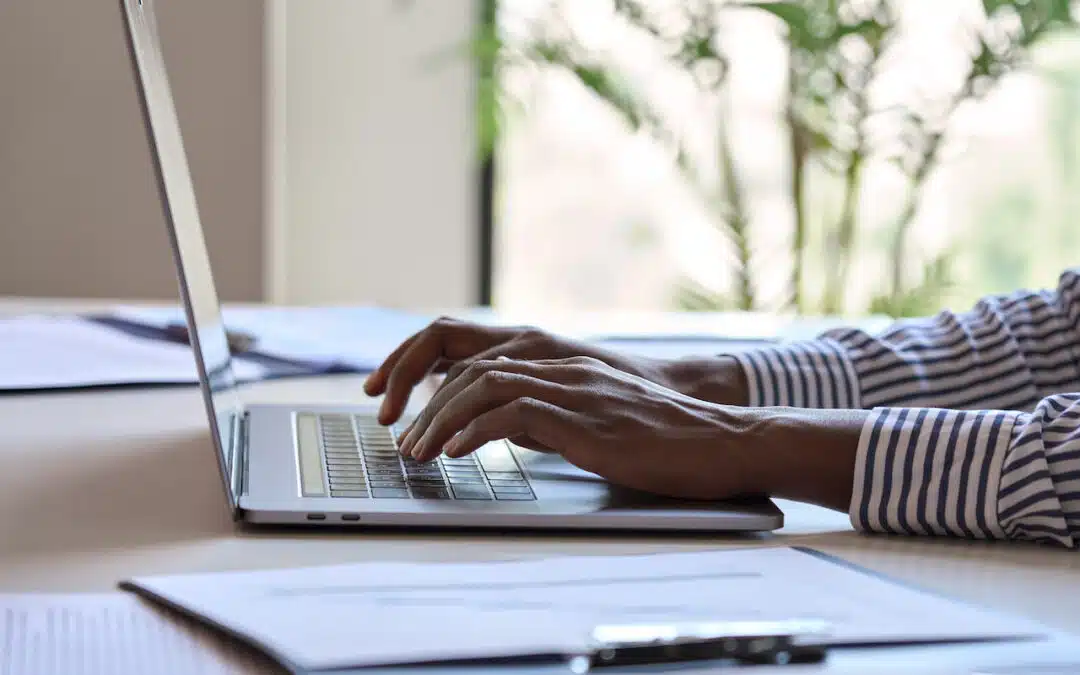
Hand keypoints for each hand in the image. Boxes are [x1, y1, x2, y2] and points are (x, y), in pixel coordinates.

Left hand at [364, 318, 749, 425]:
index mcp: (562, 366)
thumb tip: (503, 429)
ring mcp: (573, 389)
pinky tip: (452, 453)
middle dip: (423, 402)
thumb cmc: (664, 440)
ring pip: (482, 385)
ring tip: (414, 451)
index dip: (434, 381)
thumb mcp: (595, 422)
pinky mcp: (584, 418)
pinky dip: (473, 430)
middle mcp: (561, 368)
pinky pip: (513, 414)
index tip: (406, 413)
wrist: (721, 441)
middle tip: (399, 439)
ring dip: (438, 418)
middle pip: (470, 368)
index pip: (480, 360)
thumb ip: (549, 416)